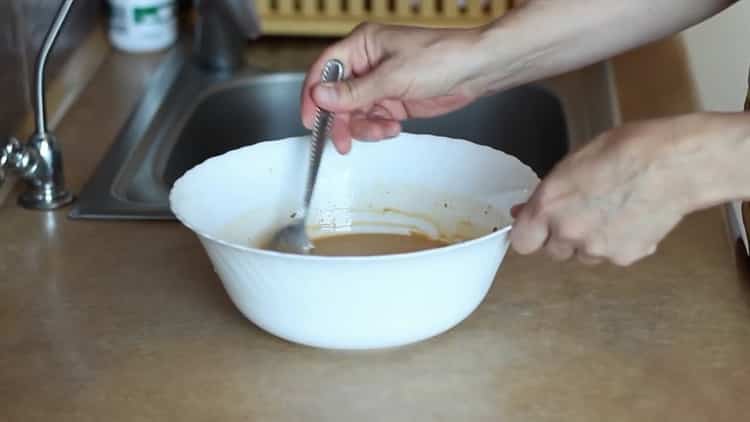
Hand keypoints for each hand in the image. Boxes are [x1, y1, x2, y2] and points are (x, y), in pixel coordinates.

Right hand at [300, 23, 487, 153]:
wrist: (476, 71)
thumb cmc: (440, 58)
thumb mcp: (393, 77)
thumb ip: (354, 91)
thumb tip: (320, 97)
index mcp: (362, 45)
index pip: (325, 69)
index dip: (314, 95)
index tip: (310, 120)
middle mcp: (367, 64)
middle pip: (337, 97)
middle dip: (341, 120)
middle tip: (343, 142)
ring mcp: (380, 84)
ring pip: (355, 113)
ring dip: (364, 128)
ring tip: (382, 132)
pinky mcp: (393, 101)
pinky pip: (373, 120)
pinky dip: (379, 129)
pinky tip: (393, 129)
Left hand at [509, 113, 746, 265]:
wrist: (675, 164)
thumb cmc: (625, 150)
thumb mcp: (574, 163)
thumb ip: (547, 194)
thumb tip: (524, 210)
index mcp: (548, 206)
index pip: (521, 243)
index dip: (530, 234)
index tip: (537, 226)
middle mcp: (567, 233)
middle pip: (552, 252)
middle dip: (561, 237)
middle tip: (581, 213)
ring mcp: (597, 249)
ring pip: (582, 256)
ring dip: (588, 242)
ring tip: (610, 213)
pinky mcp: (625, 257)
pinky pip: (611, 257)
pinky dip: (617, 244)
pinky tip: (632, 219)